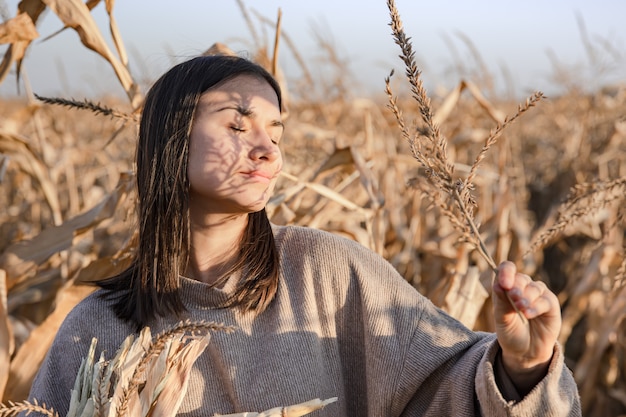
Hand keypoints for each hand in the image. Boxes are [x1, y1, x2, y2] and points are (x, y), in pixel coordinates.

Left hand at [492, 261, 561, 393]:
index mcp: (508, 286)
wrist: (524, 352)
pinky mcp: (551, 305)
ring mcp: (538, 295)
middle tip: (514, 298)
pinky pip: (546, 300)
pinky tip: (529, 314)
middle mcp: (524, 287)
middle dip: (516, 287)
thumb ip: (501, 301)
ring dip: (527, 297)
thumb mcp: (501, 319)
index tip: (504, 283)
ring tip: (521, 309)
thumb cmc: (510, 333)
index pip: (507, 269)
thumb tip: (497, 283)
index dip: (506, 272)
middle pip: (521, 278)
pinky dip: (536, 307)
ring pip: (534, 288)